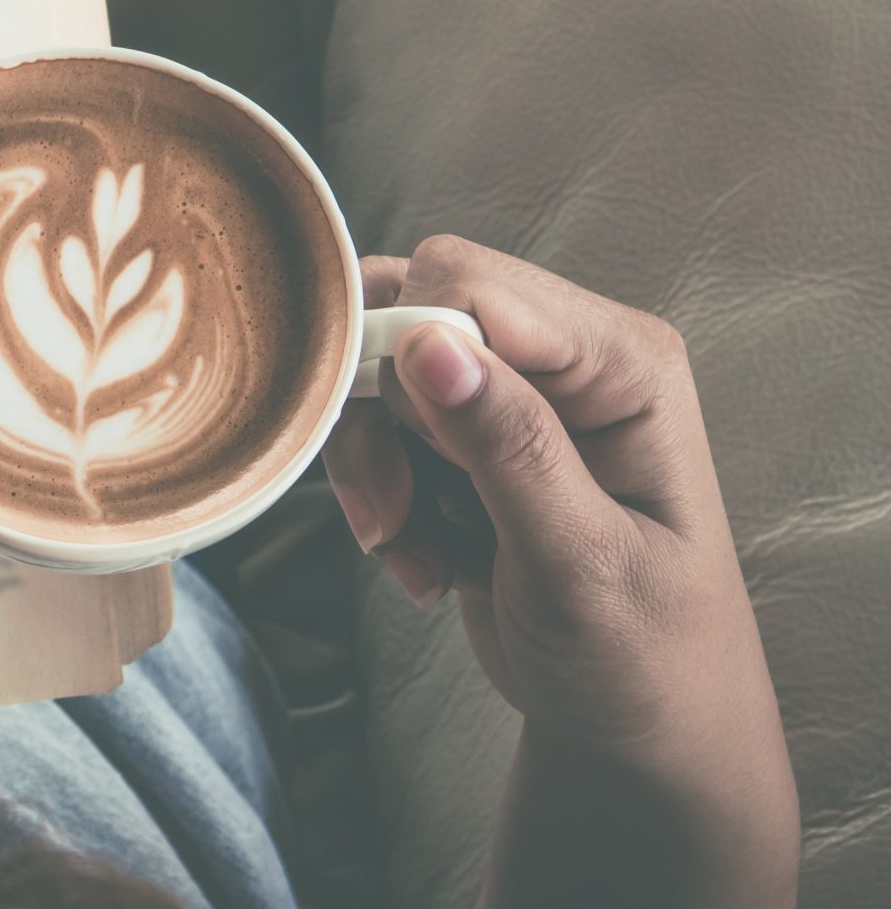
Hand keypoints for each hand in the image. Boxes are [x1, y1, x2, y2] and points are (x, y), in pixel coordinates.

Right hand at [321, 235, 796, 907]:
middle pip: (409, 312)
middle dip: (377, 417)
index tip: (393, 459)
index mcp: (622, 361)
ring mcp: (517, 390)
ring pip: (380, 368)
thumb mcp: (582, 564)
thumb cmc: (643, 658)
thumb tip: (430, 345)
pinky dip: (379, 493)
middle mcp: (569, 354)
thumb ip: (511, 448)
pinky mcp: (472, 432)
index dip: (404, 354)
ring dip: (372, 465)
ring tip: (408, 550)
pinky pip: (378, 422)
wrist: (638, 729)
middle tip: (389, 515)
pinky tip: (424, 558)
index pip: (468, 285)